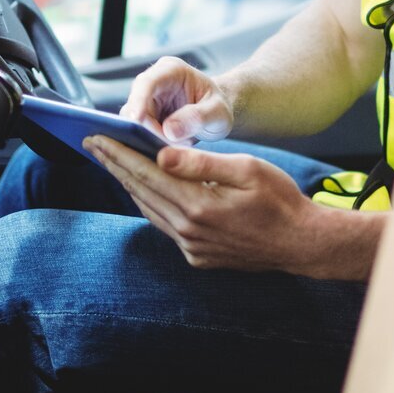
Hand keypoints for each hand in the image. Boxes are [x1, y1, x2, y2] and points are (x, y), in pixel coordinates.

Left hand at [83, 136, 314, 272]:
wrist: (301, 243)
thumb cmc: (280, 200)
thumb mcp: (246, 169)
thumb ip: (201, 163)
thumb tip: (160, 155)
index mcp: (198, 204)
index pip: (146, 174)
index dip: (118, 153)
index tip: (96, 137)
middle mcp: (189, 230)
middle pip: (140, 191)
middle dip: (114, 165)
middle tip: (92, 144)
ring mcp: (192, 247)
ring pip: (149, 210)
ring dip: (129, 185)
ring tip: (113, 163)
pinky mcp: (198, 256)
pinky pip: (165, 226)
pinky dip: (150, 204)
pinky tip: (145, 191)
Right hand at [119, 56, 233, 144]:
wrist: (214, 115)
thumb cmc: (218, 108)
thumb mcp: (218, 112)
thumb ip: (198, 118)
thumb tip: (169, 130)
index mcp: (171, 70)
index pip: (147, 83)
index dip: (138, 100)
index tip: (136, 121)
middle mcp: (152, 82)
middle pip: (135, 105)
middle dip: (145, 129)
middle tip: (168, 147)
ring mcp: (145, 100)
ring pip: (131, 122)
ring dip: (147, 139)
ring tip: (173, 149)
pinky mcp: (142, 118)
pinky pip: (135, 133)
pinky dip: (147, 144)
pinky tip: (164, 152)